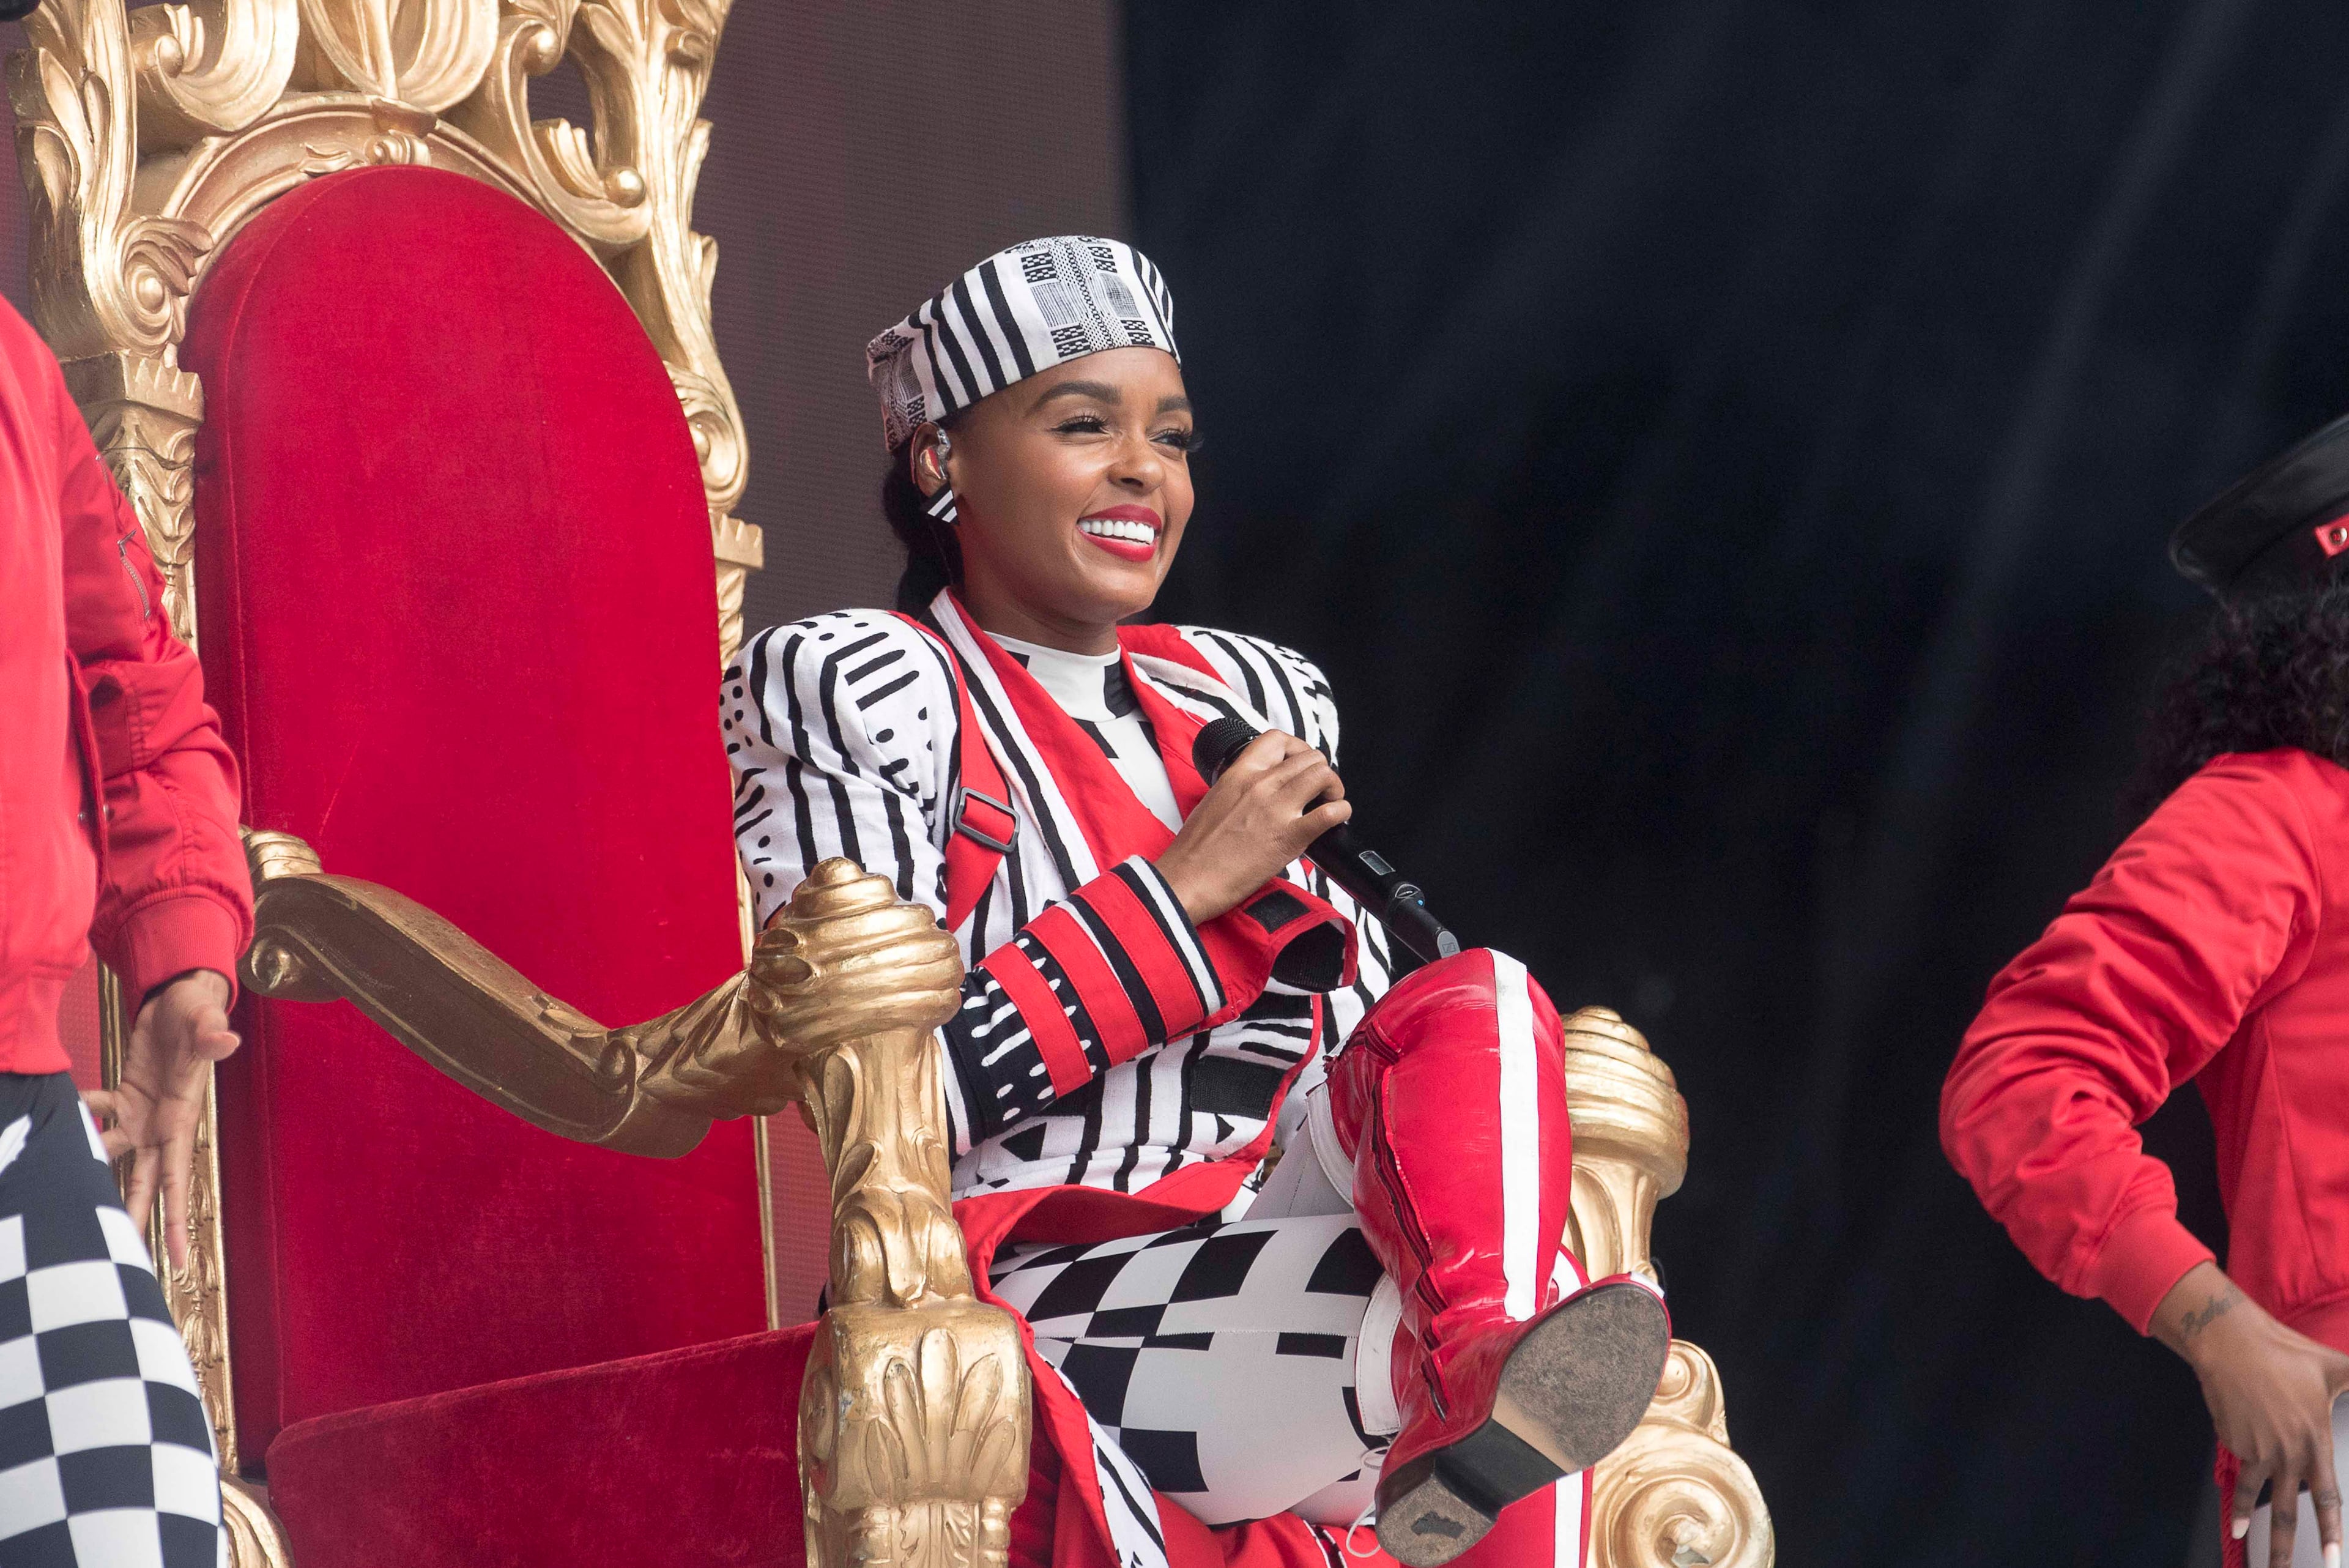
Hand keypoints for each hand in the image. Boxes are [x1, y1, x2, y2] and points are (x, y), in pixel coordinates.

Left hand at [83, 970, 238, 1272]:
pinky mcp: (126, 1096)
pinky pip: (98, 1113)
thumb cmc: (198, 1009)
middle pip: (144, 1184)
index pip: (178, 1179)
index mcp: (183, 1120)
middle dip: (131, 1220)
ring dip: (95, 1174)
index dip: (176, 1221)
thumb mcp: (205, 1021)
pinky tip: (67, 1107)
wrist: (182, 995)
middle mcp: (163, 1125)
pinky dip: (82, 1114)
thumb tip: (226, 1041)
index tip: (178, 1261)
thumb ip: (212, 1035)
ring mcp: (143, 1114)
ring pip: (116, 1158)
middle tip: (118, 1259)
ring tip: (70, 1195)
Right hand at [1155, 729, 1350, 924]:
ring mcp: (1275, 808)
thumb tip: (1263, 792)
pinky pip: (1330, 813)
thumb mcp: (1215, 801)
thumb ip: (1241, 788)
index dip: (1297, 749)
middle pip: (1309, 757)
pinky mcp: (1289, 837)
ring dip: (1333, 788)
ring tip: (1328, 803)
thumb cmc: (1195, 850)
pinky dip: (1340, 813)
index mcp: (1238, 773)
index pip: (1278, 739)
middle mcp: (1260, 784)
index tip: (1299, 766)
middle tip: (1318, 791)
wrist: (1188, 880)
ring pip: (1323, 775)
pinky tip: (1336, 820)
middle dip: (1320, 772)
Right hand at [2155, 1262, 2348, 1565]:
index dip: (2330, 1532)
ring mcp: (2255, 1449)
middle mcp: (2286, 1452)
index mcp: (2314, 1440)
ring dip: (2248, 1526)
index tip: (2332, 1559)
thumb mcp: (2335, 1366)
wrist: (2230, 1343)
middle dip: (2283, 1550)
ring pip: (2254, 1497)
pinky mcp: (2232, 1440)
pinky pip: (2240, 1461)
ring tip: (2245, 1549)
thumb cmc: (2284, 1352)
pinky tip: (2236, 1480)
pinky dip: (2240, 1472)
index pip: (2327, 1498)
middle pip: (2285, 1513)